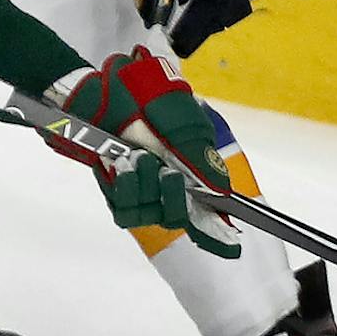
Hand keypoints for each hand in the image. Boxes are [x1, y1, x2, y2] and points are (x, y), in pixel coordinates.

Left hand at [53, 48, 240, 257]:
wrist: (105, 87)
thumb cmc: (148, 99)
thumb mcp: (183, 123)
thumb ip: (200, 158)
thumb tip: (223, 192)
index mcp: (192, 170)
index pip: (208, 212)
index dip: (218, 234)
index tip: (230, 248)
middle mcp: (167, 184)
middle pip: (177, 217)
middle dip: (172, 197)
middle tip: (165, 172)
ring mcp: (140, 188)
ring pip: (148, 214)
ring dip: (144, 188)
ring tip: (137, 158)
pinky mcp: (114, 189)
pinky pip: (122, 209)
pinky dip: (122, 189)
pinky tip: (119, 164)